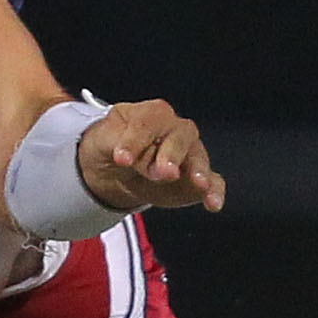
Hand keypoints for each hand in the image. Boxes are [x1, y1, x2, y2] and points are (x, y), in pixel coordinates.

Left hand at [79, 101, 224, 214]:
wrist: (116, 168)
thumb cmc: (111, 145)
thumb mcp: (103, 141)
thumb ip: (116, 145)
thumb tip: (129, 159)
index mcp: (152, 114)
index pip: (146, 124)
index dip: (134, 141)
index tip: (122, 159)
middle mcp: (176, 129)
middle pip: (178, 138)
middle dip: (172, 155)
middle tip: (164, 173)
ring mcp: (190, 153)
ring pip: (198, 158)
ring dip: (199, 171)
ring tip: (199, 184)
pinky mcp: (196, 178)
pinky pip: (213, 182)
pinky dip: (214, 191)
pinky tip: (213, 203)